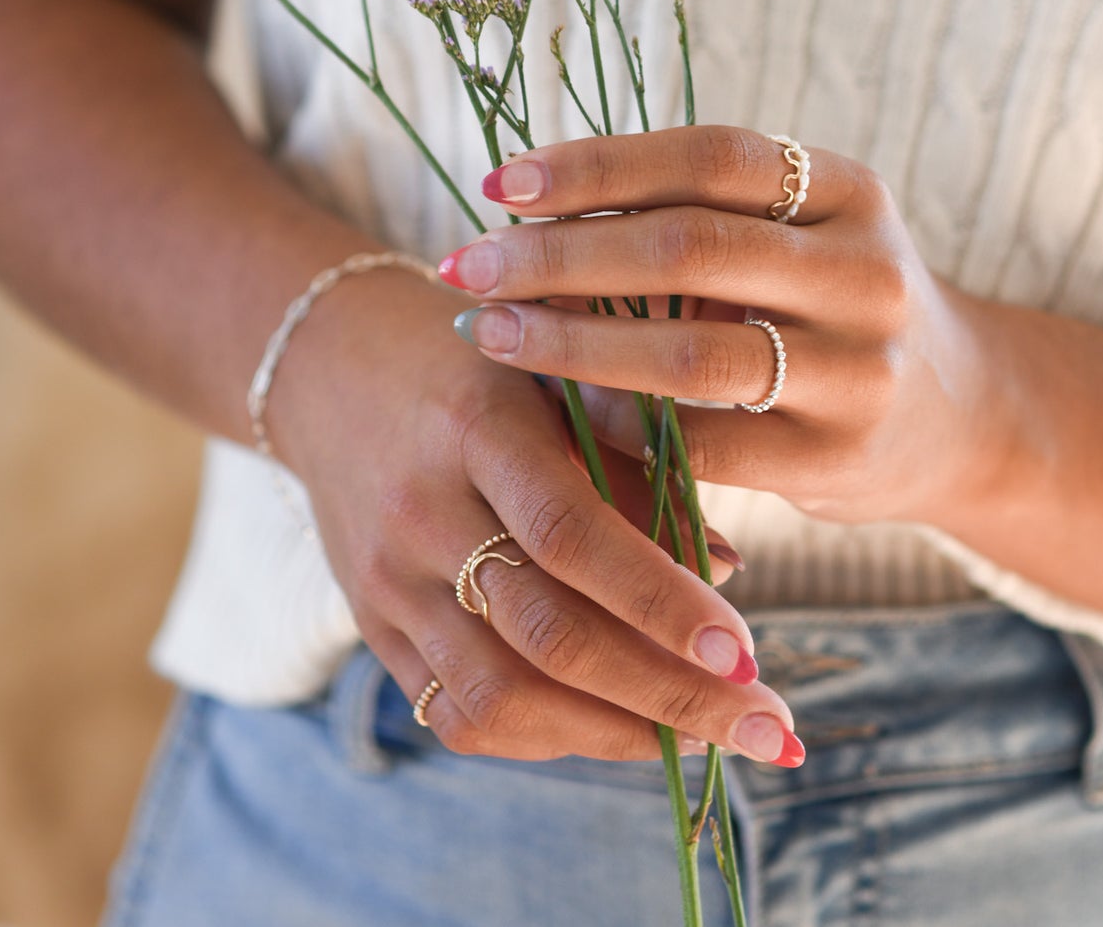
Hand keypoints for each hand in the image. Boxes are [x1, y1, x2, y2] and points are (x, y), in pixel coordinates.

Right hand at [269, 266, 805, 765]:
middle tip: (768, 726)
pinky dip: (551, 738)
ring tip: (708, 738)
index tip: (747, 652)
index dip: (661, 600)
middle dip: (670, 695)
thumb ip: (639, 455)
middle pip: (547, 635)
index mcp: (477, 427)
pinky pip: (461, 715)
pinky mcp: (372, 628)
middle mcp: (421, 511)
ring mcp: (388, 581)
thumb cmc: (479, 365)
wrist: (333, 367)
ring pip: (503, 696)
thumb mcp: (557, 372)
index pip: (570, 533)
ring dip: (619, 733)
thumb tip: (730, 567)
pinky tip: (621, 727)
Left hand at [440, 127, 1016, 530]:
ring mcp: (860, 370)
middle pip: (688, 248)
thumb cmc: (831, 306)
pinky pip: (703, 446)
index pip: (708, 157)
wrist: (962, 417)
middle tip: (469, 262)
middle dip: (561, 254)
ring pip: (689, 355)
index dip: (598, 164)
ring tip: (490, 331)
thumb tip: (529, 206)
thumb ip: (696, 217)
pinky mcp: (838, 460)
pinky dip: (620, 425)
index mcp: (847, 191)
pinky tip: (561, 408)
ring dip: (571, 341)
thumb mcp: (797, 236)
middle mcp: (865, 272)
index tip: (502, 181)